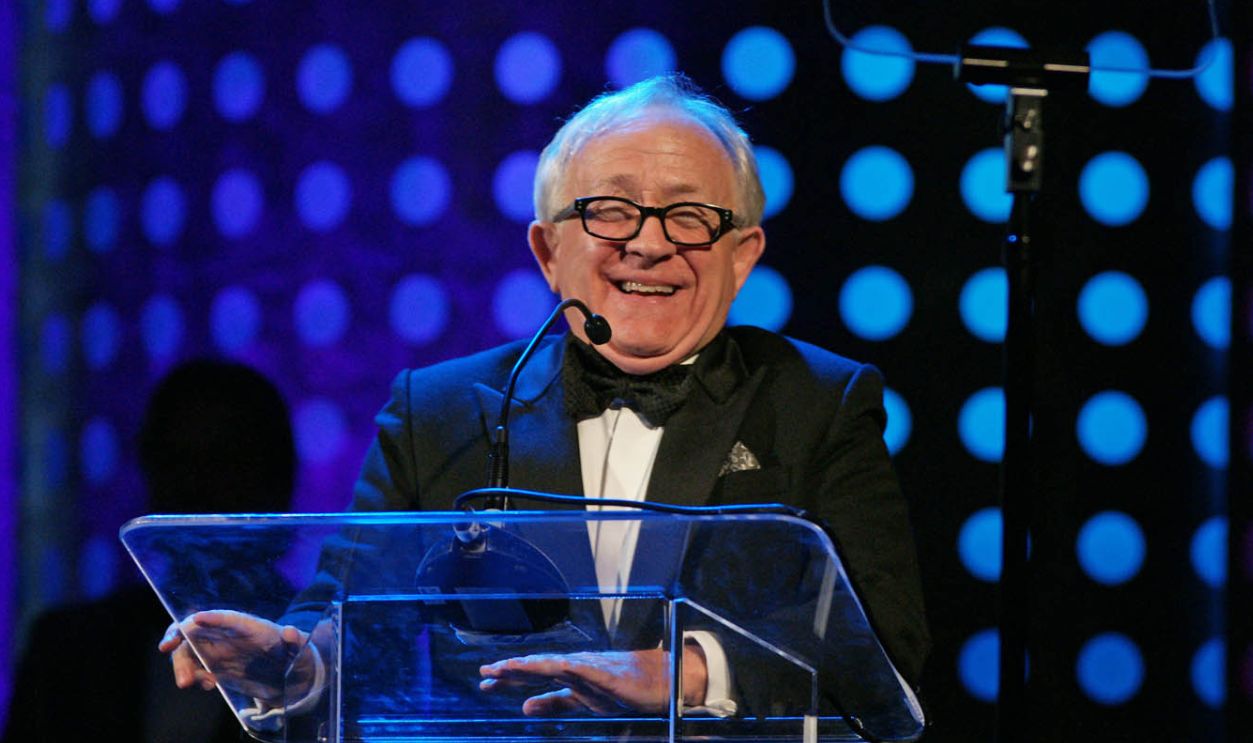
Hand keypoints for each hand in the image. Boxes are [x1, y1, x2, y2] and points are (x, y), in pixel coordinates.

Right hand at [158, 610, 314, 703]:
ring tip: (187, 683)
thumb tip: (291, 631)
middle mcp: (227, 633)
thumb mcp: (299, 650)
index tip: (196, 619)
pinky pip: (193, 666)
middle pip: (196, 629)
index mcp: (248, 626)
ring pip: (188, 649)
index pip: (228, 618)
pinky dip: (192, 674)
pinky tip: (207, 684)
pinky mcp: (213, 663)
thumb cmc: (292, 655)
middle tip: (167, 649)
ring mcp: (218, 648)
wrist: (286, 672)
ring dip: (181, 663)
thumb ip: (295, 641)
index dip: (212, 617)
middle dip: (178, 637)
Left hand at [478, 644, 706, 715]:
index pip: (532, 675)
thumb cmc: (620, 688)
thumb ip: (554, 703)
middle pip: (537, 667)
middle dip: (511, 669)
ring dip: (533, 665)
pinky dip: (571, 668)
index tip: (484, 681)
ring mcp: (590, 668)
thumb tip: (525, 706)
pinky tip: (557, 666)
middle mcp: (574, 667)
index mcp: (566, 675)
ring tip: (512, 666)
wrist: (657, 679)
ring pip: (556, 665)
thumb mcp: (582, 701)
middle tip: (485, 672)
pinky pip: (587, 671)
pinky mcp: (608, 675)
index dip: (508, 678)